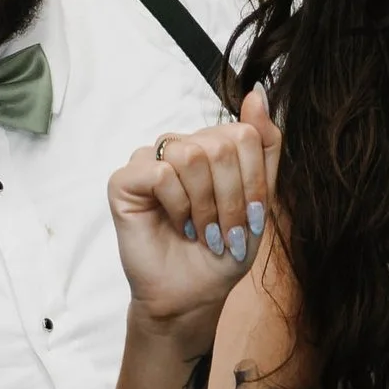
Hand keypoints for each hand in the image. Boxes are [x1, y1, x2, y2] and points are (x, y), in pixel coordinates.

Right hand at [108, 90, 278, 343]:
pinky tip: (177, 225)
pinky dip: (177, 206)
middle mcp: (180, 146)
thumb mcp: (260, 200)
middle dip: (231, 200)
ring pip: (191, 155)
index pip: (245, 135)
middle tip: (223, 232)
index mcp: (212, 146)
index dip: (253, 183)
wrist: (192, 296)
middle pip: (220, 145)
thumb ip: (264, 147)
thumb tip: (257, 93)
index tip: (249, 220)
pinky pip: (160, 173)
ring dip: (205, 206)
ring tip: (201, 232)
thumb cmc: (222, 252)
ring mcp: (150, 160)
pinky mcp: (124, 181)